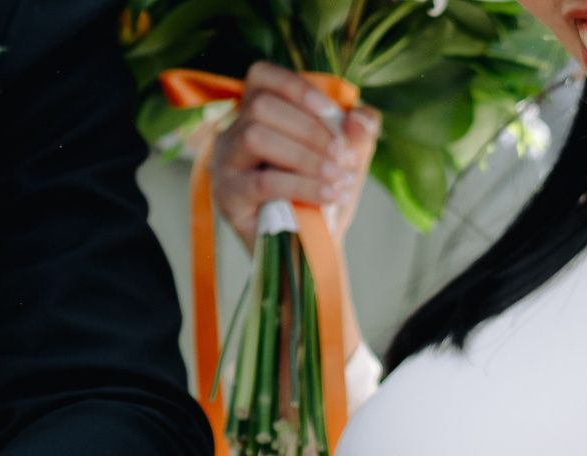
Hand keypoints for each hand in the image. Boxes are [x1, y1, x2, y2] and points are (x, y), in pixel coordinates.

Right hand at [215, 62, 380, 247]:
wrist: (312, 248)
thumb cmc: (325, 194)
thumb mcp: (350, 153)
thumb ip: (361, 129)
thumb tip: (358, 120)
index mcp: (255, 111)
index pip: (261, 76)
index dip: (298, 88)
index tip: (333, 113)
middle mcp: (232, 133)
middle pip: (260, 106)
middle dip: (309, 128)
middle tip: (342, 155)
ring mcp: (224, 165)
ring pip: (255, 136)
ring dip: (304, 155)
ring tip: (337, 176)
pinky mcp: (227, 197)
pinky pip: (262, 182)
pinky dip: (302, 185)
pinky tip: (329, 194)